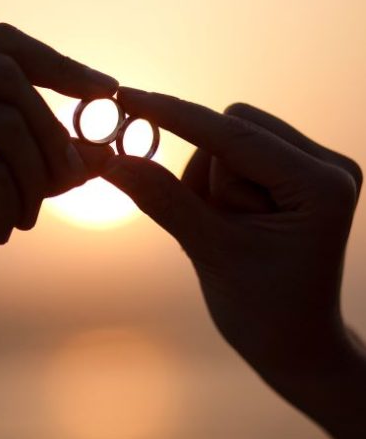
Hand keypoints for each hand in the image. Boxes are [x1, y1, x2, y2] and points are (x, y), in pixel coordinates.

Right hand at [0, 23, 116, 365]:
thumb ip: (28, 159)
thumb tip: (99, 151)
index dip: (58, 63)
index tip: (105, 89)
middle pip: (9, 73)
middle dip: (53, 130)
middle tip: (72, 178)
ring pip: (6, 121)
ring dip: (34, 177)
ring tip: (26, 217)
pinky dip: (9, 203)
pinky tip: (0, 232)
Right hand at [104, 87, 365, 438]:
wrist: (293, 340)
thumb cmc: (261, 310)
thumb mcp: (208, 251)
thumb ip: (161, 198)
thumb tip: (111, 160)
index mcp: (319, 185)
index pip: (233, 134)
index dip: (174, 115)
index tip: (127, 97)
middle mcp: (327, 165)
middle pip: (234, 128)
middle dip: (205, 170)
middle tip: (206, 221)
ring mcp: (316, 166)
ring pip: (231, 139)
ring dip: (210, 181)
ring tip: (221, 230)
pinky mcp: (298, 172)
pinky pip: (239, 152)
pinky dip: (217, 182)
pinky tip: (229, 221)